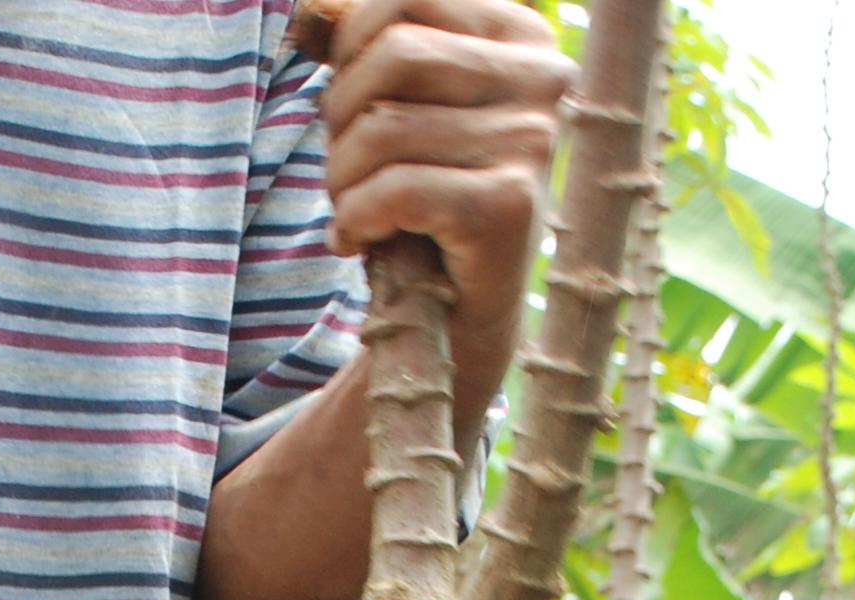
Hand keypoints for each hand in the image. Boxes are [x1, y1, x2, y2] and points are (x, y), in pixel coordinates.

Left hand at [320, 0, 572, 356]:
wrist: (464, 314)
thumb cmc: (428, 200)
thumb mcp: (410, 107)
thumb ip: (375, 51)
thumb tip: (313, 13)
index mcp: (521, 36)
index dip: (351, 41)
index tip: (345, 100)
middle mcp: (541, 80)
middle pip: (393, 54)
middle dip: (340, 113)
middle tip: (341, 165)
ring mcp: (531, 142)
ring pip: (384, 128)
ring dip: (340, 178)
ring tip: (349, 209)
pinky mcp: (508, 207)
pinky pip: (395, 190)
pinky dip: (354, 219)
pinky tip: (355, 240)